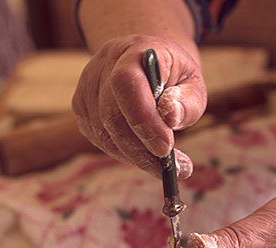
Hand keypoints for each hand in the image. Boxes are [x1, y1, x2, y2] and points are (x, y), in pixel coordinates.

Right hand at [71, 36, 206, 178]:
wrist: (149, 63)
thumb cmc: (175, 75)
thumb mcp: (193, 82)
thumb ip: (187, 101)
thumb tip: (170, 118)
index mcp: (133, 50)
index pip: (126, 83)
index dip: (143, 119)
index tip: (166, 148)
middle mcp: (103, 65)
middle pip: (112, 115)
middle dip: (142, 150)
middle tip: (172, 169)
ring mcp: (87, 86)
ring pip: (104, 133)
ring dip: (135, 156)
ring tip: (164, 166)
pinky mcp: (81, 106)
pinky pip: (100, 139)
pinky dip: (123, 153)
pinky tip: (144, 154)